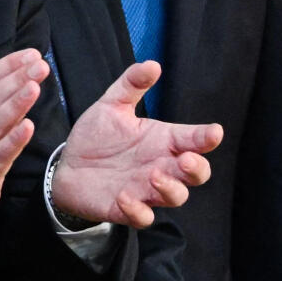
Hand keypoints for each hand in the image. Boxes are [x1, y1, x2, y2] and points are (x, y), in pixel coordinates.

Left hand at [52, 64, 222, 227]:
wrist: (67, 166)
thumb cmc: (97, 137)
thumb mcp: (111, 106)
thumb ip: (131, 85)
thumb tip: (152, 63)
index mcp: (163, 141)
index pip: (195, 140)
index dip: (207, 137)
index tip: (214, 132)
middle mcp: (161, 166)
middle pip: (196, 174)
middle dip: (196, 168)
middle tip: (185, 159)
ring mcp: (146, 190)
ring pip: (176, 197)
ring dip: (171, 189)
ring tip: (154, 175)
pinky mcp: (126, 209)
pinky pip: (142, 217)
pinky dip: (138, 210)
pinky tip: (124, 196)